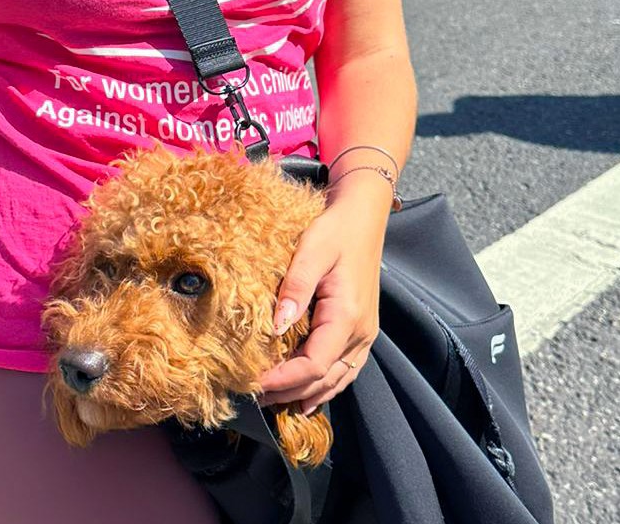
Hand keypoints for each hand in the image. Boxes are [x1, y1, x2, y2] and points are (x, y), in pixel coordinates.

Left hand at [259, 187, 388, 414]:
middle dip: (289, 392)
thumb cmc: (336, 230)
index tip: (254, 384)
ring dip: (306, 394)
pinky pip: (345, 370)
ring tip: (274, 402)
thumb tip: (278, 327)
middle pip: (324, 379)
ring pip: (337, 380)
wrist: (363, 216)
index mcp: (347, 316)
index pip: (314, 365)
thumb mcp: (312, 250)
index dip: (284, 380)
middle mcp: (361, 333)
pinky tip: (307, 396)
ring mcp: (365, 334)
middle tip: (254, 397)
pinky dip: (325, 386)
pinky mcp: (362, 329)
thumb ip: (296, 287)